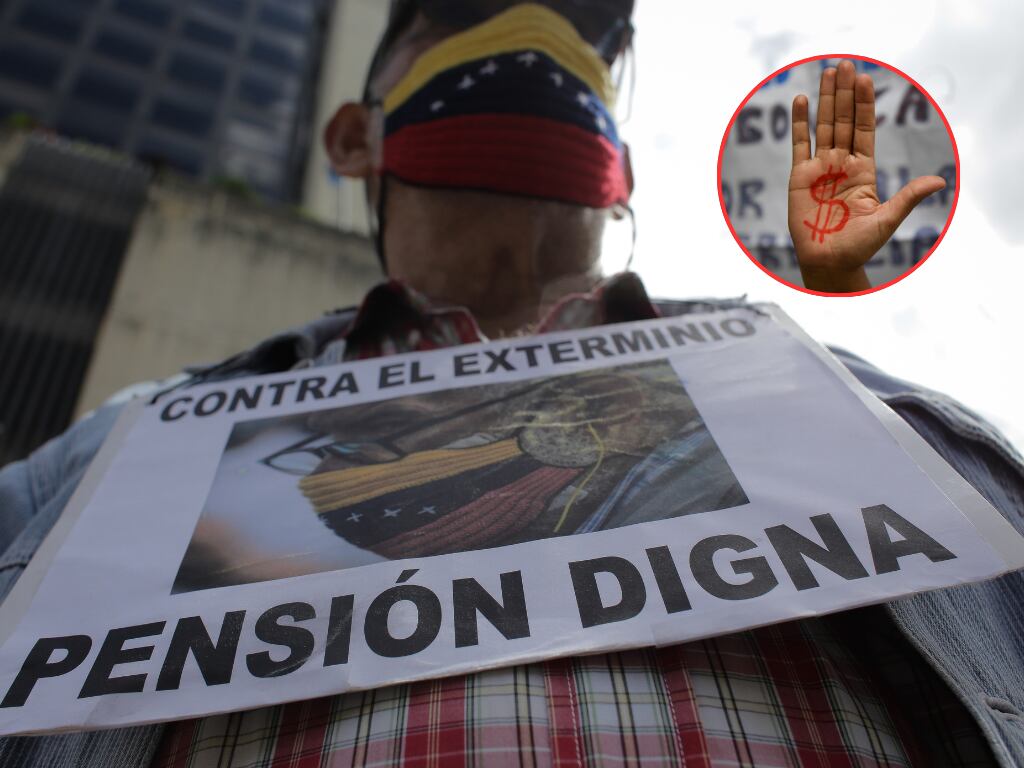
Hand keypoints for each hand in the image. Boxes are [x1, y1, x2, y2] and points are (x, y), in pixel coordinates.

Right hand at [788, 60, 945, 292]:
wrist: (828, 262)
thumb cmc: (858, 245)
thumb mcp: (887, 220)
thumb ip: (908, 197)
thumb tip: (939, 181)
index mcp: (863, 170)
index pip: (864, 130)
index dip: (864, 105)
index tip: (865, 79)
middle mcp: (841, 164)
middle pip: (843, 121)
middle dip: (844, 93)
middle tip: (844, 64)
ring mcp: (819, 169)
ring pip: (823, 126)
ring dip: (824, 99)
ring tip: (827, 72)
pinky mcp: (799, 177)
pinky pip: (799, 145)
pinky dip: (799, 124)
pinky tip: (800, 101)